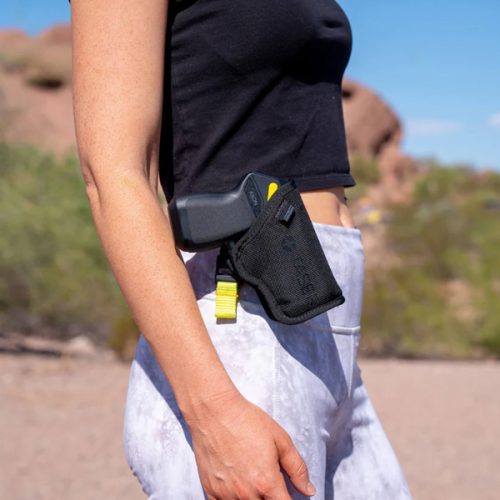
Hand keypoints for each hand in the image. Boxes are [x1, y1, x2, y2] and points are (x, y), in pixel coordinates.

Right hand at [185, 390, 316, 498]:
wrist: (214, 411)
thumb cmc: (247, 421)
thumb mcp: (280, 439)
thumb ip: (297, 467)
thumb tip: (309, 490)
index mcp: (267, 482)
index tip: (286, 494)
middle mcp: (247, 494)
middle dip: (271, 499)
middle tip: (269, 483)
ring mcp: (226, 495)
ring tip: (254, 482)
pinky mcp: (210, 491)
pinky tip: (236, 488)